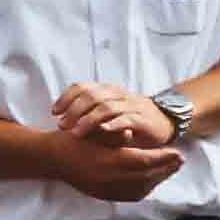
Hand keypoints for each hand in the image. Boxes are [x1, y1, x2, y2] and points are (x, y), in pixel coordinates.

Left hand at [38, 81, 155, 145]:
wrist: (165, 120)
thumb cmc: (130, 118)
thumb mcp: (109, 111)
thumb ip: (90, 111)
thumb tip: (61, 118)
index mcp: (107, 90)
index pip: (82, 87)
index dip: (66, 98)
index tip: (54, 112)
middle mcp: (118, 94)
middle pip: (91, 96)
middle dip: (73, 110)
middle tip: (62, 125)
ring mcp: (130, 106)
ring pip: (106, 107)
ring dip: (88, 120)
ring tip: (76, 132)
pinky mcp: (142, 120)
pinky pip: (126, 119)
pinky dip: (113, 125)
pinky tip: (102, 131)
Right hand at [50, 131, 192, 202]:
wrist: (50, 158)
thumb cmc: (71, 139)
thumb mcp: (91, 131)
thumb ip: (111, 133)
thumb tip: (130, 132)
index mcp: (107, 161)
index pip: (143, 161)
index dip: (163, 158)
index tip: (178, 153)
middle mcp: (108, 179)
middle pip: (146, 176)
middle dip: (165, 169)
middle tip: (180, 161)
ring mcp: (105, 189)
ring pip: (140, 188)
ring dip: (157, 179)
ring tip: (168, 170)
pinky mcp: (102, 195)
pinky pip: (129, 196)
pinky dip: (144, 189)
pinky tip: (150, 180)